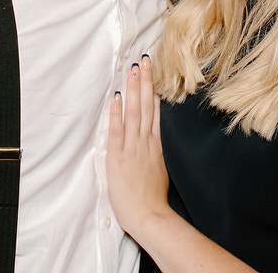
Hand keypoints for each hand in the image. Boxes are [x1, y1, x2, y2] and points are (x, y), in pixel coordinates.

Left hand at [106, 55, 171, 240]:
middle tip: (144, 61)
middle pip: (146, 106)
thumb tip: (154, 142)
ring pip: (134, 112)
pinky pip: (117, 130)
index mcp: (157, 145)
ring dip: (133, 90)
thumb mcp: (161, 172)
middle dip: (145, 82)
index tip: (154, 74)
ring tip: (133, 70)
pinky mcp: (119, 157)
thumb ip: (156, 154)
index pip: (156, 112)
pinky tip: (116, 97)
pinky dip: (116, 113)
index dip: (154, 91)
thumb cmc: (154, 200)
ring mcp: (133, 148)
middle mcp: (146, 142)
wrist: (150, 216)